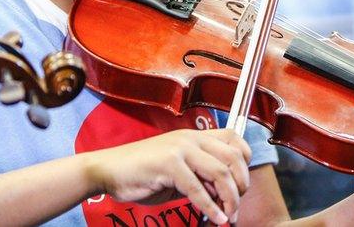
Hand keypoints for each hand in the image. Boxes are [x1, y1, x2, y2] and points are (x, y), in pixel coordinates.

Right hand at [84, 128, 251, 224]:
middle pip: (233, 157)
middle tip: (236, 205)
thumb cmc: (142, 172)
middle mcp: (190, 138)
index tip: (242, 184)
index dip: (245, 161)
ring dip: (230, 198)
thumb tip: (223, 193)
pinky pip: (198, 189)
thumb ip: (201, 177)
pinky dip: (210, 208)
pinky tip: (216, 219)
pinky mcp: (169, 164)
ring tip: (228, 216)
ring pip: (220, 172)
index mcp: (194, 136)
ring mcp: (180, 149)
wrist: (108, 170)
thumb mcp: (178, 172)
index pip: (234, 138)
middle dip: (241, 184)